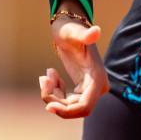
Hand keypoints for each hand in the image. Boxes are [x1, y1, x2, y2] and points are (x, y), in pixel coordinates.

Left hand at [37, 0, 108, 118]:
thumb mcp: (73, 32)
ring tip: (46, 75)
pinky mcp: (82, 88)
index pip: (84, 107)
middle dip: (55, 99)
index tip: (48, 107)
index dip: (66, 111)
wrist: (68, 27)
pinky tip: (52, 75)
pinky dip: (55, 92)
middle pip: (74, 108)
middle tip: (43, 79)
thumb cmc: (70, 28)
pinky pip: (66, 101)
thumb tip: (96, 31)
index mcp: (97, 78)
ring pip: (69, 106)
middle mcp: (97, 86)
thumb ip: (84, 35)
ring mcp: (90, 89)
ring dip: (53, 94)